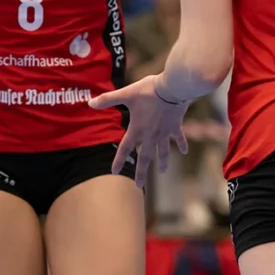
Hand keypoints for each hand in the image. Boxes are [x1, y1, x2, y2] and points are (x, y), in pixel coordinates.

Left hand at [90, 74, 188, 190]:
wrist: (172, 88)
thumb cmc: (149, 90)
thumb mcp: (126, 94)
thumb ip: (108, 99)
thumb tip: (90, 103)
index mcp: (137, 128)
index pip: (125, 148)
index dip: (119, 160)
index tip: (114, 172)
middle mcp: (151, 134)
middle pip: (145, 157)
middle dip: (141, 172)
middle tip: (139, 186)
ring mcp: (164, 132)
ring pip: (163, 151)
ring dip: (162, 162)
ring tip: (162, 172)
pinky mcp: (175, 126)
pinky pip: (179, 138)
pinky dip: (181, 144)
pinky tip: (185, 152)